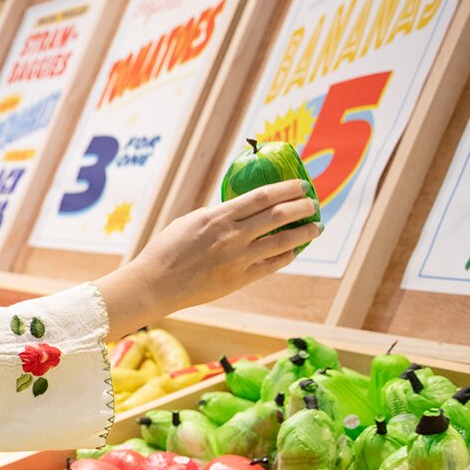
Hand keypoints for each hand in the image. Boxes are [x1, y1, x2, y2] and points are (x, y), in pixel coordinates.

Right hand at [94, 180, 320, 338]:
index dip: (286, 189)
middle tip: (312, 203)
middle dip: (301, 207)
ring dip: (303, 232)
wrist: (155, 284)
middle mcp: (232, 236)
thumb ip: (217, 215)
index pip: (262, 197)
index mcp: (218, 216)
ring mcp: (238, 259)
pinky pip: (271, 265)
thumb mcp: (190, 221)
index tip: (300, 185)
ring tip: (315, 227)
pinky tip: (294, 250)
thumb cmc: (166, 250)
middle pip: (278, 216)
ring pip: (282, 241)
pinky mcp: (238, 280)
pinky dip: (287, 256)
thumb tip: (240, 210)